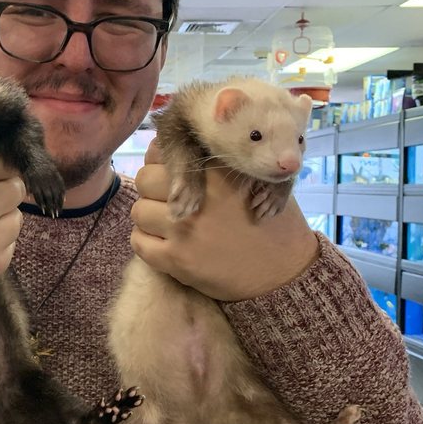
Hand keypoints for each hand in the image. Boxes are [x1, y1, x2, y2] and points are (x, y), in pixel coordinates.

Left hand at [130, 139, 318, 301]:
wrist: (283, 272)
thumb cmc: (269, 222)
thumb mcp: (254, 179)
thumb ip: (217, 165)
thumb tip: (168, 151)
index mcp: (218, 171)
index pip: (164, 152)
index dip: (162, 161)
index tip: (168, 171)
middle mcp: (200, 196)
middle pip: (146, 179)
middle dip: (153, 189)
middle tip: (167, 200)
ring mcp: (185, 228)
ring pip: (139, 211)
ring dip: (149, 216)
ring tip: (167, 223)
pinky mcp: (176, 259)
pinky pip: (139, 242)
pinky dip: (146, 241)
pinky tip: (164, 243)